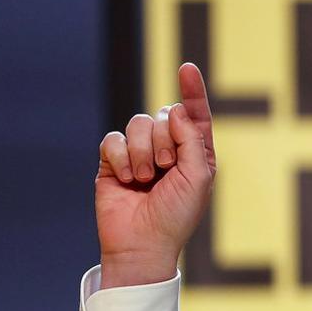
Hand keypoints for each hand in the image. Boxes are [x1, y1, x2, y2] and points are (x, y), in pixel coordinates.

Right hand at [96, 63, 216, 288]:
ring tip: (145, 179)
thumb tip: (177, 110)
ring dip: (143, 152)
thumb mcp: (197, 177)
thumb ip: (192, 140)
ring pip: (138, 123)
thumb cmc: (177, 215)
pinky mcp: (113, 160)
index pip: (195, 114)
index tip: (186, 67)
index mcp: (195, 152)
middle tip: (165, 169)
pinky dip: (121, 157)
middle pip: (164, 115)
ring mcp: (140, 153)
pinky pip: (113, 139)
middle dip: (165, 140)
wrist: (143, 243)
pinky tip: (127, 179)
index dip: (192, 91)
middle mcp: (168, 148)